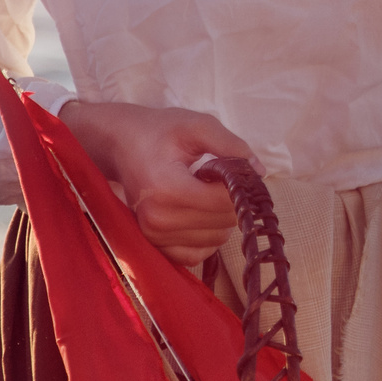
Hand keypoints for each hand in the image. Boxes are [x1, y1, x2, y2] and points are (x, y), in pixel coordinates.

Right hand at [59, 100, 255, 265]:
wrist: (122, 145)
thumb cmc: (159, 131)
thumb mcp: (197, 125)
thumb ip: (231, 145)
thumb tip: (259, 172)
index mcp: (168, 189)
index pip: (224, 202)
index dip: (240, 185)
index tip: (235, 168)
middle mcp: (158, 220)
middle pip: (223, 223)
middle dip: (231, 200)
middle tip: (216, 177)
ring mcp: (154, 237)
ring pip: (215, 240)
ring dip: (220, 218)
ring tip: (202, 192)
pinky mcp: (154, 247)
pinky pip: (197, 255)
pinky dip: (207, 237)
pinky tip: (199, 213)